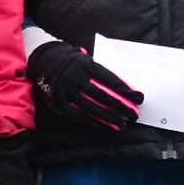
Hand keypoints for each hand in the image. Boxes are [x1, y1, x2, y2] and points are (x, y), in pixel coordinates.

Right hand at [25, 39, 142, 132]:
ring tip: (120, 124)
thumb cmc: (73, 61)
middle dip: (120, 107)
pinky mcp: (59, 101)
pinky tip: (100, 123)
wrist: (45, 60)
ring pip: (91, 108)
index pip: (110, 79)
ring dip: (108, 118)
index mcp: (86, 65)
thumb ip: (101, 74)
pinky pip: (76, 114)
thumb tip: (123, 90)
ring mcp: (66, 90)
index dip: (126, 90)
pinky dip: (89, 120)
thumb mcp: (87, 61)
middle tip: (133, 115)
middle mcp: (76, 77)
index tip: (139, 98)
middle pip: (102, 96)